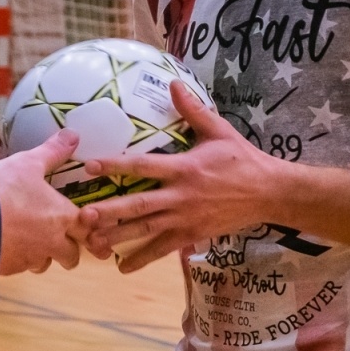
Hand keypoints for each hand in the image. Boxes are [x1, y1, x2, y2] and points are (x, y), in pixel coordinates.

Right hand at [0, 130, 85, 274]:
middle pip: (71, 256)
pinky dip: (16, 259)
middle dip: (68, 251)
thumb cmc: (2, 189)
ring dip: (41, 256)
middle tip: (60, 242)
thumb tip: (73, 134)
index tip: (92, 234)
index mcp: (61, 217)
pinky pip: (19, 268)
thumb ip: (52, 152)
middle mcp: (51, 242)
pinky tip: (6, 246)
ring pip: (44, 264)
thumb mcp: (27, 163)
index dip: (90, 232)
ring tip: (30, 243)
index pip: (88, 230)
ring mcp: (29, 259)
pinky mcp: (8, 269)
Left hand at [81, 82, 285, 271]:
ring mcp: (185, 218)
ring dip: (118, 237)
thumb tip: (173, 82)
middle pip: (139, 205)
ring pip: (146, 230)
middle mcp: (180, 196)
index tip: (91, 166)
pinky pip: (163, 248)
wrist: (267, 192)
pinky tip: (122, 267)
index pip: (143, 166)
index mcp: (184, 168)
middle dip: (110, 211)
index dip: (116, 165)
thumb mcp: (218, 130)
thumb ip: (192, 109)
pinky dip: (142, 259)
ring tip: (91, 243)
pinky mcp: (192, 234)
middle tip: (82, 216)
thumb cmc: (240, 159)